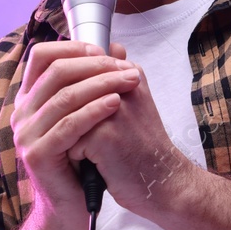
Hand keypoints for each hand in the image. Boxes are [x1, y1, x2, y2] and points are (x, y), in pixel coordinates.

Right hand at [11, 39, 141, 229]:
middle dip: (95, 64)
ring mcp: (25, 135)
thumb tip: (116, 46)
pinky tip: (116, 103)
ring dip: (101, 83)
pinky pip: (69, 125)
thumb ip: (94, 82)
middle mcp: (22, 114)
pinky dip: (95, 110)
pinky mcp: (37, 155)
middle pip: (56, 71)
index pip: (41, 56)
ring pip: (65, 96)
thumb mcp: (86, 116)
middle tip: (125, 65)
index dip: (73, 48)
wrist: (71, 207)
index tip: (104, 51)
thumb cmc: (81, 160)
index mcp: (29, 100)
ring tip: (130, 80)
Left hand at [66, 41, 197, 219]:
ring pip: (66, 113)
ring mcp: (114, 109)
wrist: (164, 183)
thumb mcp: (136, 103)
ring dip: (72, 134)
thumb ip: (118, 75)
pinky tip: (96, 163)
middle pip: (69, 88)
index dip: (75, 96)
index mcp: (130, 74)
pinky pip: (68, 137)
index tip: (91, 117)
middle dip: (69, 116)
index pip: (81, 69)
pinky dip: (76, 155)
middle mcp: (123, 85)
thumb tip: (111, 46)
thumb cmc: (144, 148)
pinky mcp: (105, 134)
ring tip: (92, 151)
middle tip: (90, 139)